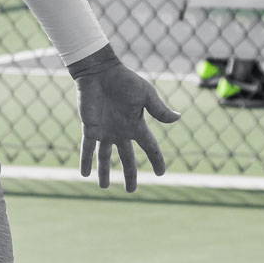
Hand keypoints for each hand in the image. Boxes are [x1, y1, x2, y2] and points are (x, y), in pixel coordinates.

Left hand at [74, 62, 179, 192]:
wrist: (100, 72)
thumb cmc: (124, 80)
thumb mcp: (146, 95)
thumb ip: (158, 109)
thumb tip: (178, 119)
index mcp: (136, 124)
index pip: (150, 147)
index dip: (156, 160)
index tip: (161, 173)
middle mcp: (121, 131)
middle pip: (126, 158)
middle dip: (129, 174)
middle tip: (131, 190)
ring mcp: (104, 131)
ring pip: (104, 157)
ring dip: (104, 171)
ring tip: (103, 186)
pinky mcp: (90, 127)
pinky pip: (87, 148)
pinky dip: (86, 161)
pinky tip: (85, 174)